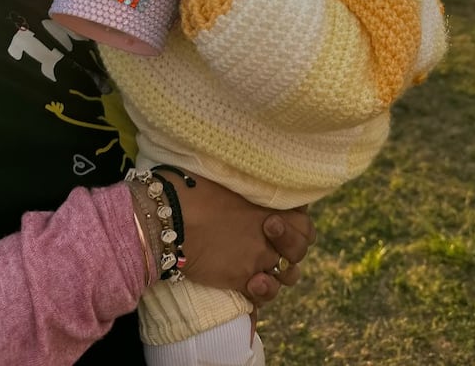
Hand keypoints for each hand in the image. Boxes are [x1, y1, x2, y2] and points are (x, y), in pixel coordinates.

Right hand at [163, 170, 314, 303]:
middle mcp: (270, 235)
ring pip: (286, 276)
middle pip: (300, 249)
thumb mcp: (229, 178)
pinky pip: (262, 296)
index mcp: (270, 206)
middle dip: (292, 249)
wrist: (170, 217)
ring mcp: (257, 258)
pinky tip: (247, 286)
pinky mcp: (240, 279)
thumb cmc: (192, 189)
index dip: (297, 224)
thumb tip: (249, 178)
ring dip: (278, 274)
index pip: (304, 221)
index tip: (280, 220)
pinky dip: (258, 294)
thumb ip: (248, 184)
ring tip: (261, 270)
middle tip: (270, 241)